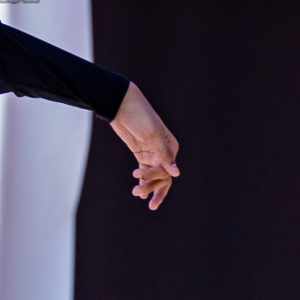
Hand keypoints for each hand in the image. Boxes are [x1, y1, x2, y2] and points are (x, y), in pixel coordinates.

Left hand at [110, 83, 179, 210]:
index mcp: (171, 147)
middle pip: (163, 176)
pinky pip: (146, 171)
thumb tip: (177, 173)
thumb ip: (164, 155)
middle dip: (152, 186)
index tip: (138, 175)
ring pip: (154, 176)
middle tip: (138, 193)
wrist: (122, 105)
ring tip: (136, 193)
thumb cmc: (140, 116)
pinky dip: (144, 181)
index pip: (167, 170)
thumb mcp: (152, 135)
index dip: (154, 177)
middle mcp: (164, 151)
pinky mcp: (141, 153)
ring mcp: (152, 153)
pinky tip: (140, 193)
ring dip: (147, 186)